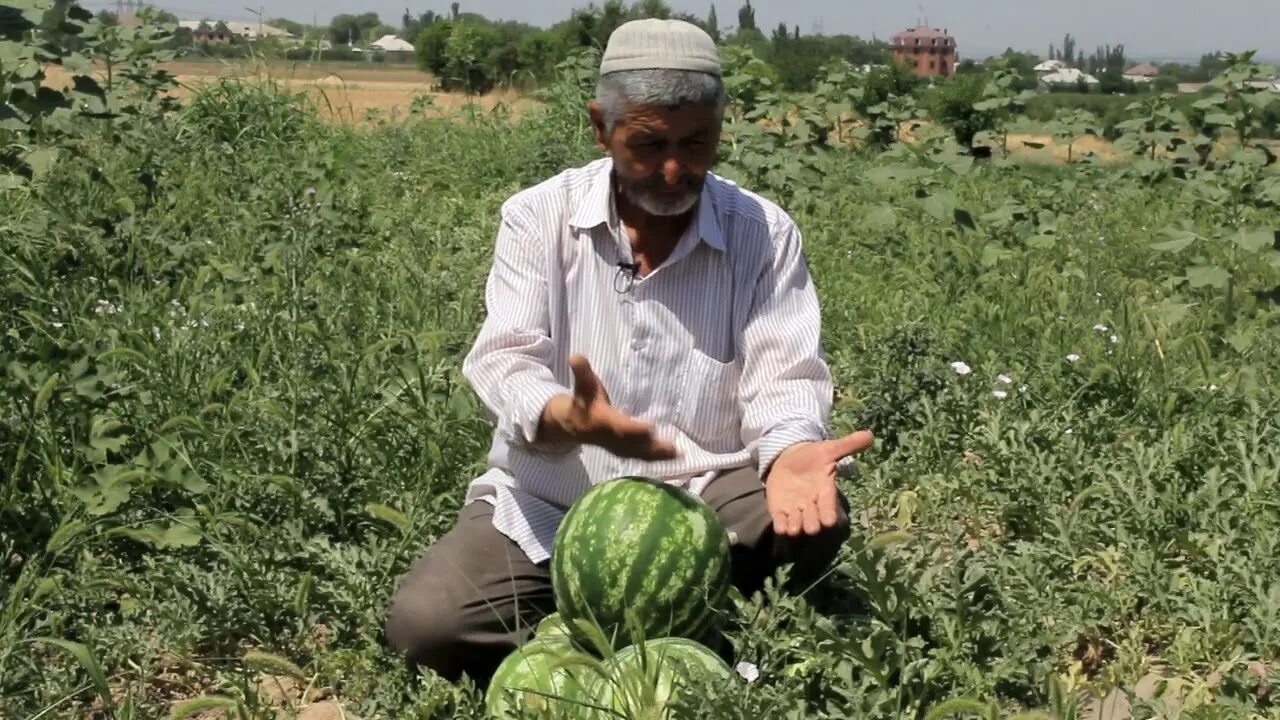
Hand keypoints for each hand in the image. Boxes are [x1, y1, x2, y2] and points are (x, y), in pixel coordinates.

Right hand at [537, 353, 678, 460]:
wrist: (574, 425)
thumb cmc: (584, 400)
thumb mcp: (582, 384)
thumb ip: (582, 372)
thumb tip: (575, 356)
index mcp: (604, 420)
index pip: (621, 426)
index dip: (635, 429)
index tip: (652, 427)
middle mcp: (612, 437)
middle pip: (633, 444)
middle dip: (652, 446)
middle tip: (673, 446)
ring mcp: (618, 447)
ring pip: (639, 453)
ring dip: (658, 455)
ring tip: (679, 453)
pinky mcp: (625, 451)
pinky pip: (641, 456)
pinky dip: (658, 458)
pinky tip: (676, 456)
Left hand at [764, 430, 874, 536]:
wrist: (789, 458)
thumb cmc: (812, 456)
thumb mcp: (829, 449)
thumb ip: (848, 445)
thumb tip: (869, 434)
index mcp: (825, 492)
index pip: (830, 508)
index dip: (829, 514)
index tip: (829, 522)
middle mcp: (811, 505)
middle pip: (814, 522)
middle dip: (812, 522)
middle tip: (810, 522)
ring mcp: (795, 509)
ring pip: (798, 526)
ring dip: (796, 527)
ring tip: (794, 528)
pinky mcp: (779, 510)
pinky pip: (781, 523)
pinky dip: (781, 527)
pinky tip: (780, 528)